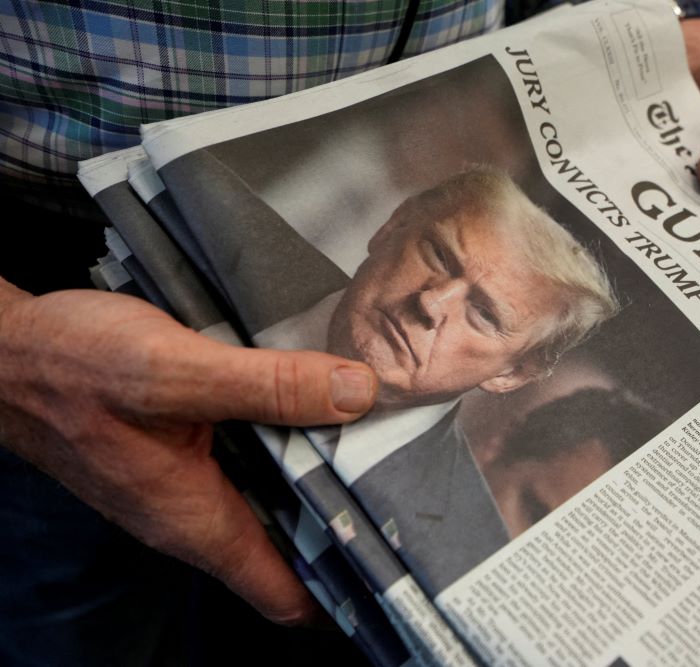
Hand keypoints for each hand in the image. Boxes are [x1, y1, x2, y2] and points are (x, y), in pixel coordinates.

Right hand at [0, 280, 376, 624]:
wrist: (5, 354)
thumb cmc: (71, 368)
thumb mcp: (174, 371)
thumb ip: (267, 386)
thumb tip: (357, 393)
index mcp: (197, 519)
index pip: (284, 591)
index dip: (342, 587)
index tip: (399, 560)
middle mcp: (195, 515)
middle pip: (289, 548)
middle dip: (346, 524)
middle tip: (409, 486)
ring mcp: (187, 487)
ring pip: (273, 503)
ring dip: (321, 481)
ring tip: (380, 446)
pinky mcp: (183, 454)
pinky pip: (252, 467)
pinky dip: (289, 449)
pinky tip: (318, 412)